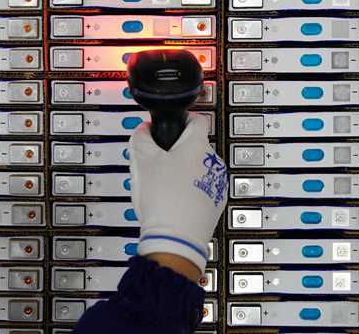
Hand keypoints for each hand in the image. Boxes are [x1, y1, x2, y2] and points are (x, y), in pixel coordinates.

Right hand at [128, 113, 226, 274]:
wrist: (176, 238)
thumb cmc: (164, 200)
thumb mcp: (141, 161)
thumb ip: (141, 137)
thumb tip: (144, 130)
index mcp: (197, 146)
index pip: (196, 119)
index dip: (180, 119)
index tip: (171, 125)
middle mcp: (213, 162)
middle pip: (194, 147)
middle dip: (176, 152)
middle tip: (158, 162)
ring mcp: (217, 184)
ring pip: (197, 169)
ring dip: (183, 172)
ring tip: (164, 186)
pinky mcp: (215, 203)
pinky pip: (201, 189)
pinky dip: (189, 191)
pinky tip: (173, 200)